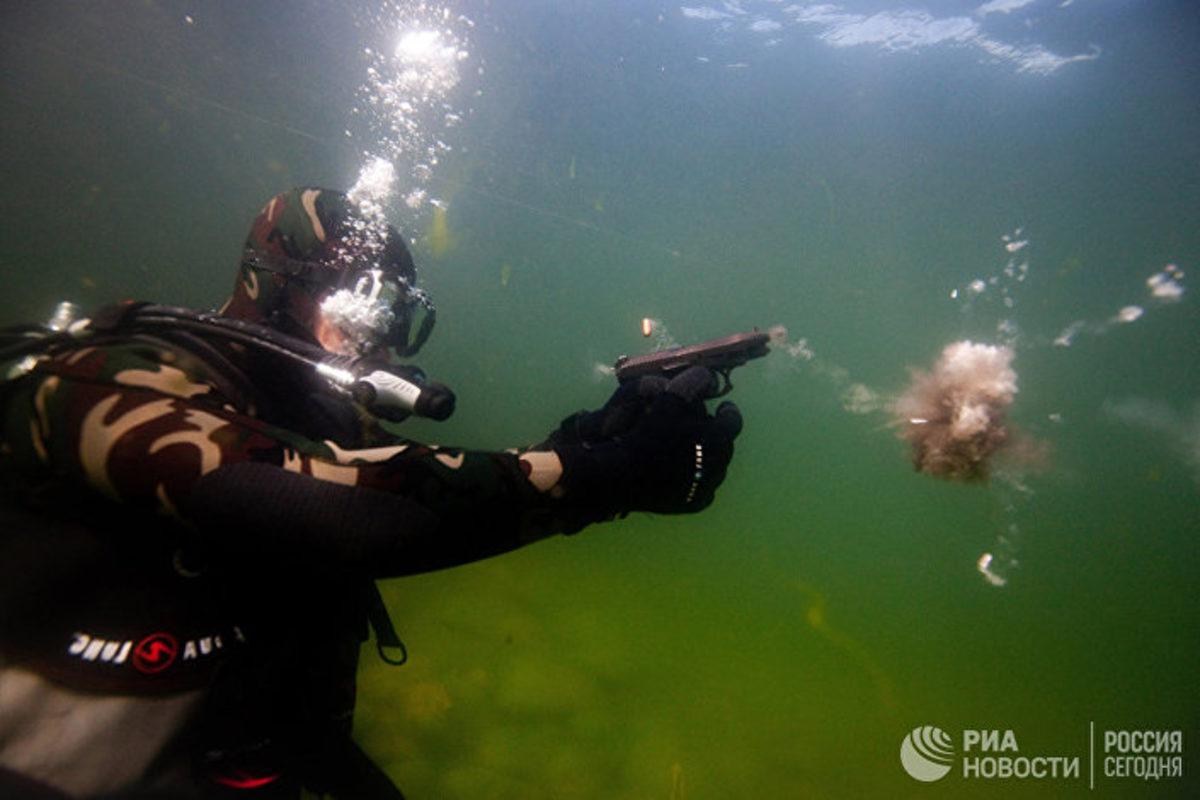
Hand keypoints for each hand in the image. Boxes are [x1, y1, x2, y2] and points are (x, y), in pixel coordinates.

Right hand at [549, 366, 743, 518]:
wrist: (627, 475)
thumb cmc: (649, 434)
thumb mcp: (671, 398)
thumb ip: (693, 382)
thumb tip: (707, 377)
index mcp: (719, 438)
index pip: (733, 421)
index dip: (727, 411)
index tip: (721, 407)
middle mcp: (719, 465)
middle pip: (724, 446)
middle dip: (715, 435)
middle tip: (701, 428)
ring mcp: (708, 488)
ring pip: (715, 468)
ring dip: (706, 457)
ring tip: (689, 450)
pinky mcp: (695, 504)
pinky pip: (702, 489)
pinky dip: (695, 479)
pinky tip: (683, 473)